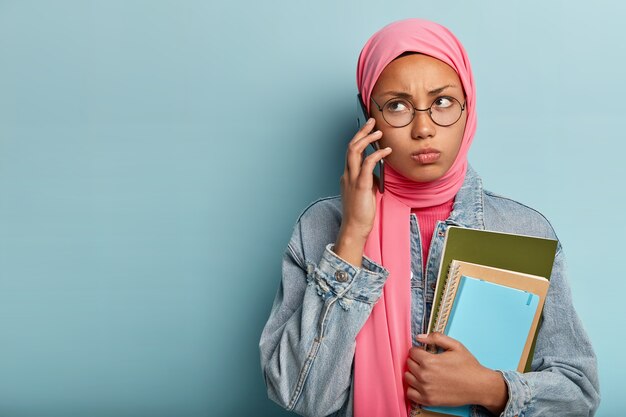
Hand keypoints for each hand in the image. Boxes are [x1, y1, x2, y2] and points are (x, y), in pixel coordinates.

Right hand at [334, 118, 391, 266]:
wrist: (355, 228)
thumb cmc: (361, 213)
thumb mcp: (366, 192)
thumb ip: (369, 180)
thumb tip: (378, 171)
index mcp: (347, 176)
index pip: (351, 152)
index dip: (359, 138)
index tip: (369, 129)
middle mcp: (347, 174)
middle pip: (351, 146)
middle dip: (361, 132)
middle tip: (372, 121)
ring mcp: (352, 179)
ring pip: (355, 151)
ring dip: (367, 138)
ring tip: (378, 131)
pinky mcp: (361, 185)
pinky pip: (368, 164)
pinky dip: (377, 154)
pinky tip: (386, 151)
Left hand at [404, 333, 507, 413]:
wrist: (479, 386)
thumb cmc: (468, 366)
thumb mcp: (455, 346)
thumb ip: (436, 338)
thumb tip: (419, 337)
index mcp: (429, 361)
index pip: (412, 352)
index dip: (419, 350)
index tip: (426, 353)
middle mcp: (424, 376)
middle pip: (409, 364)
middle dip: (416, 360)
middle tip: (427, 362)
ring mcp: (425, 389)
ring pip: (408, 377)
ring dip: (413, 373)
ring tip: (425, 372)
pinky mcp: (428, 400)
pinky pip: (410, 393)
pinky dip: (413, 388)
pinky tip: (422, 384)